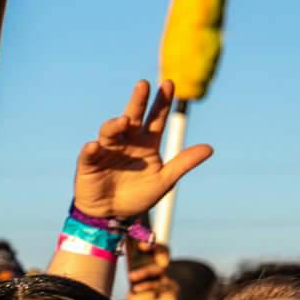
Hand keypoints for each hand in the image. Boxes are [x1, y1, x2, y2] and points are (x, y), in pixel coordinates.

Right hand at [73, 81, 213, 223]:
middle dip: (138, 101)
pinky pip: (89, 154)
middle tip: (143, 85)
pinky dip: (91, 149)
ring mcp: (107, 150)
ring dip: (115, 124)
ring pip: (110, 131)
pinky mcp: (89, 164)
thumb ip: (183, 163)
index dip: (162, 102)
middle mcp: (127, 142)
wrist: (112, 216)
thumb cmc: (138, 195)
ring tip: (124, 121)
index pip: (156, 118)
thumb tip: (210, 148)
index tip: (168, 83)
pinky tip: (95, 146)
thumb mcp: (164, 180)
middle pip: (132, 116)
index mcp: (146, 143)